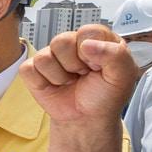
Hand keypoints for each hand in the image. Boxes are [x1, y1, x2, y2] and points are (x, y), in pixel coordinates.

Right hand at [20, 25, 138, 125]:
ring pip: (44, 57)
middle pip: (61, 41)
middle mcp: (73, 44)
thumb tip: (86, 45)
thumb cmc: (105, 96)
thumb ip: (116, 55)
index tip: (97, 66)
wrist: (87, 119)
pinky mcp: (34, 69)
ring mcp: (52, 56)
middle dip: (74, 64)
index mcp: (97, 39)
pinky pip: (28, 69)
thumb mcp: (124, 76)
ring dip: (60, 76)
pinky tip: (55, 86)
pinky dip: (42, 82)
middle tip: (83, 75)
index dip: (91, 50)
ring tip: (70, 82)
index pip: (87, 31)